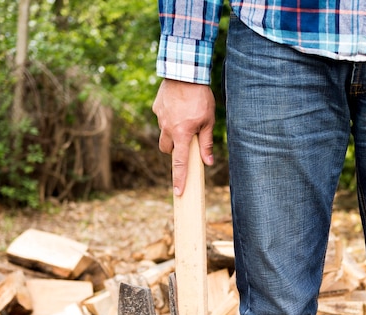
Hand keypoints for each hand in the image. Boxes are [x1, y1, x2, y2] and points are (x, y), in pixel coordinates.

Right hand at [152, 79, 215, 194]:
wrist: (184, 72)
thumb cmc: (200, 97)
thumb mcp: (209, 121)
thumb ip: (206, 143)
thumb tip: (208, 162)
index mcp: (182, 134)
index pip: (179, 162)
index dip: (180, 178)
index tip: (178, 192)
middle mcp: (167, 128)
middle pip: (166, 149)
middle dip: (174, 151)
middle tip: (185, 143)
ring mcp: (160, 117)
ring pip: (163, 133)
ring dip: (172, 133)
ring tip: (184, 120)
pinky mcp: (156, 107)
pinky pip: (162, 117)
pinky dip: (169, 117)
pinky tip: (179, 106)